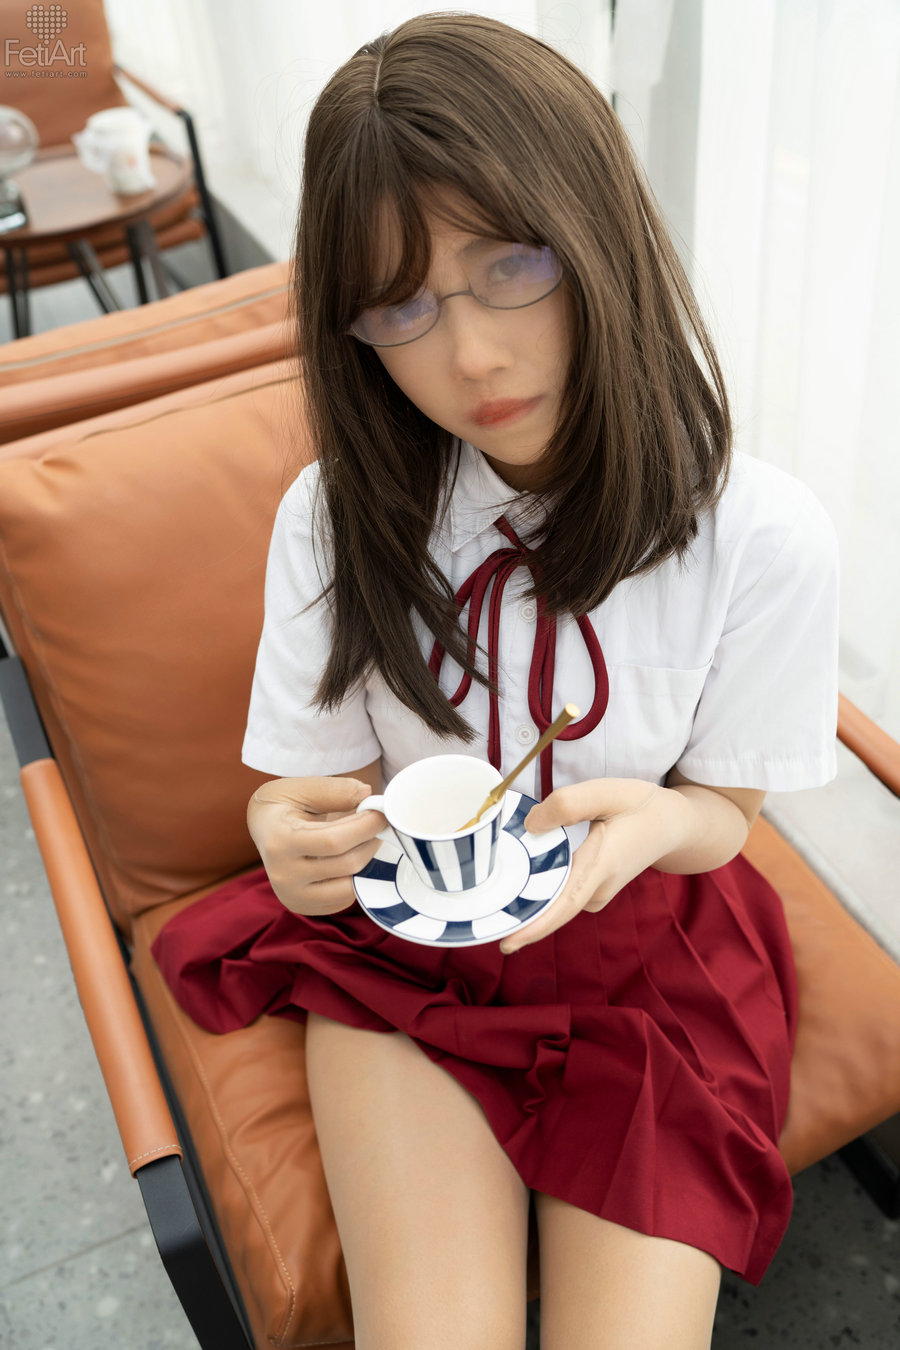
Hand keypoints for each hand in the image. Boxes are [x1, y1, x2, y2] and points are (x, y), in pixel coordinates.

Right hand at [247, 776, 385, 915]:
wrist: (264, 828)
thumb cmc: (284, 805)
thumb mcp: (302, 788)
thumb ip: (334, 790)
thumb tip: (366, 794)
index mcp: (280, 841)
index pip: (334, 841)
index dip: (365, 827)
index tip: (382, 813)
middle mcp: (283, 875)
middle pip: (346, 864)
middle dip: (371, 841)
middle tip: (378, 825)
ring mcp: (292, 895)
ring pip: (349, 887)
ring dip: (366, 862)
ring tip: (365, 841)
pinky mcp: (302, 907)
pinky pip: (343, 900)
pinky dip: (354, 879)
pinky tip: (350, 858)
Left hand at [499, 778, 683, 953]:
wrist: (672, 824)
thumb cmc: (640, 806)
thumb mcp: (607, 792)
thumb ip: (568, 805)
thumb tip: (531, 826)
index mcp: (601, 865)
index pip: (564, 904)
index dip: (535, 927)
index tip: (507, 943)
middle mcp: (598, 888)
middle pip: (551, 909)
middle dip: (516, 912)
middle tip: (479, 909)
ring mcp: (596, 894)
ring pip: (554, 901)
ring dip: (526, 896)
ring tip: (494, 887)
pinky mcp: (592, 892)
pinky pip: (560, 895)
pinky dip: (539, 888)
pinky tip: (519, 875)